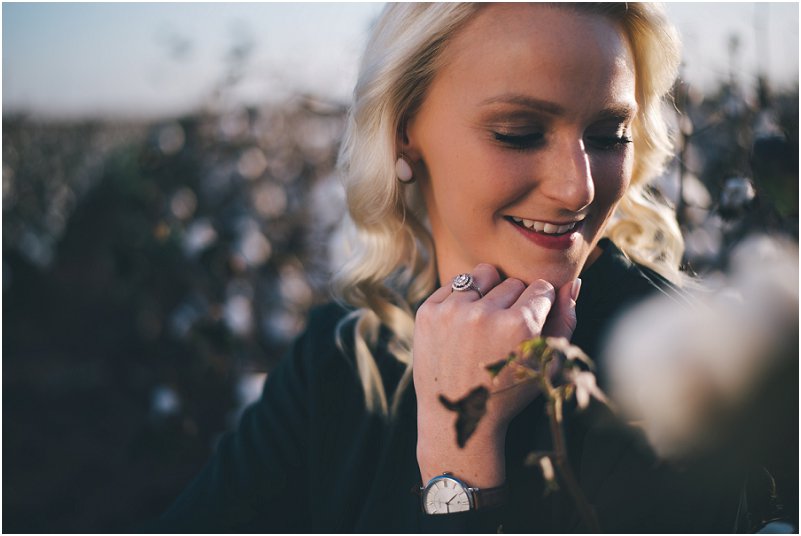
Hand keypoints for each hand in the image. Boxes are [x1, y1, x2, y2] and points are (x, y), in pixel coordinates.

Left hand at [413, 263, 578, 486]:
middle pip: (513, 282)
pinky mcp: (428, 312)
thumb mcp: (547, 363)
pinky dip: (462, 299)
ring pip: (484, 275)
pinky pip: (455, 283)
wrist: (459, 416)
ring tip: (484, 324)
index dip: (540, 307)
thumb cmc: (510, 390)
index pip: (542, 288)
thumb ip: (565, 320)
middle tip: (503, 334)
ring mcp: (452, 312)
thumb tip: (573, 282)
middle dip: (514, 302)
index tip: (529, 327)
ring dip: (488, 293)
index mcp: (519, 325)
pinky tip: (462, 327)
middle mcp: (484, 314)